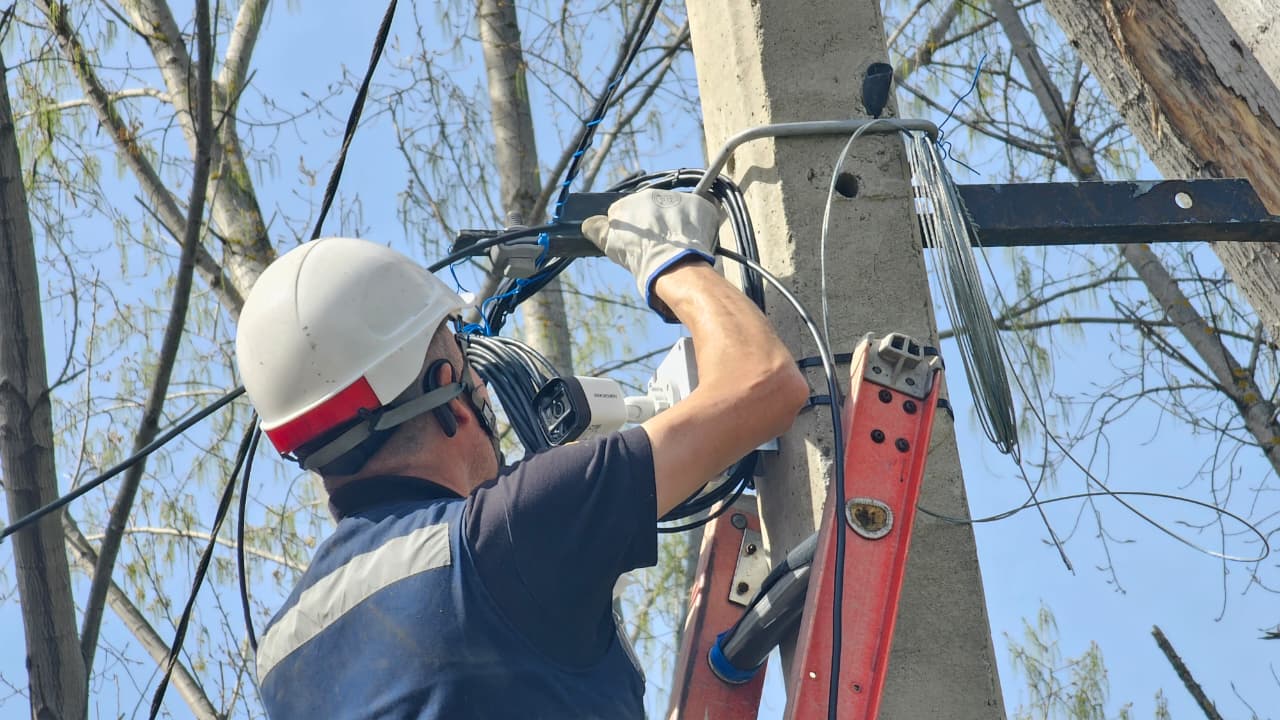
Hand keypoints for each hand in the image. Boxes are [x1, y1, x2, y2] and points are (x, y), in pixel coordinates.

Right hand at [581, 189, 719, 321]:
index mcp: (628, 203)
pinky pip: (699, 210)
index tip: (637, 242)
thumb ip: (597, 229)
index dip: (631, 228)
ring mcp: (678, 198)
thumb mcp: (610, 246)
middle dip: (654, 223)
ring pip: (674, 208)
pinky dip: (697, 223)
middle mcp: (652, 194)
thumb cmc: (641, 259)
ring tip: (676, 244)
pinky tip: (692, 239)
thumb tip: (589, 223)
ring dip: (675, 221)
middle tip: (658, 245)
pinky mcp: (701, 205)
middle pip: (651, 207)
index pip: (625, 210)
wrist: (674, 267)